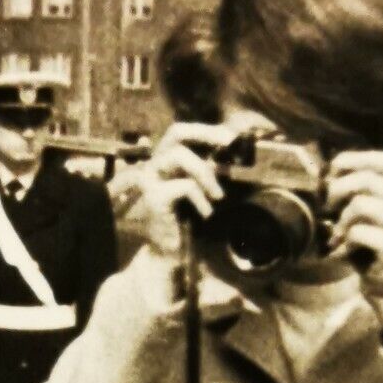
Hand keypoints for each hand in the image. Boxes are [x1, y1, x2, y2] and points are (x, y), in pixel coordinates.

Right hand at [135, 122, 229, 259]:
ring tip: (218, 195)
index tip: (230, 137)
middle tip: (228, 142)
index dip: (205, 130)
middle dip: (205, 133)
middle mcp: (154, 165)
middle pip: (175, 132)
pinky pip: (184, 185)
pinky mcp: (153, 197)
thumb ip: (210, 168)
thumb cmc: (186, 220)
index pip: (181, 132)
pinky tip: (206, 213)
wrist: (167, 252)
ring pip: (178, 155)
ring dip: (205, 172)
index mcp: (165, 160)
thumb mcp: (202, 188)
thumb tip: (232, 149)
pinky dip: (201, 198)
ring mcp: (150, 179)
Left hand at [323, 151, 382, 305]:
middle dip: (338, 190)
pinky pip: (359, 231)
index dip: (358, 159)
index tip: (333, 172)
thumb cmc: (370, 248)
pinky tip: (349, 250)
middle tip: (328, 208)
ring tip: (341, 234)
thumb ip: (353, 194)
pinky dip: (346, 240)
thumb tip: (327, 177)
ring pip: (362, 204)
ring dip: (342, 219)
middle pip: (368, 179)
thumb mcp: (362, 216)